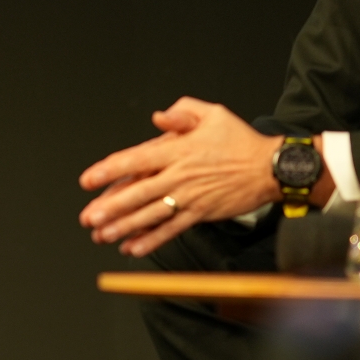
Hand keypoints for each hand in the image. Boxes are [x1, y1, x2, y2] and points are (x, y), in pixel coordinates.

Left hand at [76, 98, 285, 256]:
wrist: (271, 168)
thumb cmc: (240, 140)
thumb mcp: (213, 114)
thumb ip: (182, 112)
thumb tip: (158, 118)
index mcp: (178, 150)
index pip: (136, 160)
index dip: (110, 170)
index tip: (88, 179)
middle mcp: (180, 176)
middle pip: (139, 193)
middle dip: (111, 207)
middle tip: (88, 217)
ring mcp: (190, 198)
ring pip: (151, 214)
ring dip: (125, 227)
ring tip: (101, 235)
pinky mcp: (200, 214)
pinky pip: (172, 229)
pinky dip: (152, 240)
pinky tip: (133, 248)